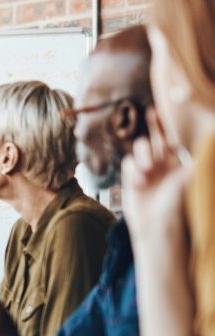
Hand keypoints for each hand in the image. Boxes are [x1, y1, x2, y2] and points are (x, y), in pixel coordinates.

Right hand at [122, 108, 190, 242]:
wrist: (157, 227)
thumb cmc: (178, 204)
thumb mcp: (191, 176)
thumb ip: (196, 156)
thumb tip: (209, 134)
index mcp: (179, 163)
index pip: (174, 138)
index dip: (169, 124)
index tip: (166, 108)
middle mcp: (163, 164)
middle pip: (156, 137)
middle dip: (154, 125)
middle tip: (153, 110)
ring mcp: (146, 170)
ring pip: (141, 148)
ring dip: (144, 154)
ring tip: (148, 168)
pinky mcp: (132, 178)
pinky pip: (128, 164)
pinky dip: (133, 169)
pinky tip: (140, 181)